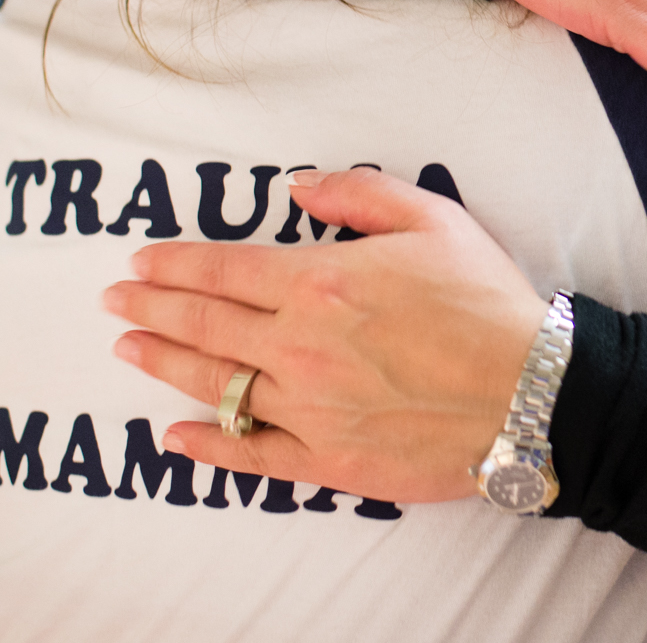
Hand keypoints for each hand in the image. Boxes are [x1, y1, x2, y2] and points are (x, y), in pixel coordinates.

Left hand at [103, 168, 545, 502]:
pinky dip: (207, 445)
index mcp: (321, 282)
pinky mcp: (327, 459)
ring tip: (129, 349)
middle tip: (114, 300)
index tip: (138, 261)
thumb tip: (298, 185)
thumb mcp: (434, 218)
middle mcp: (299, 346)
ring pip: (213, 385)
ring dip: (163, 363)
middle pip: (203, 324)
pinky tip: (176, 436)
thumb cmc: (487, 301)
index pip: (223, 269)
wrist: (532, 392)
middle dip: (150, 307)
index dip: (173, 263)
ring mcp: (307, 408)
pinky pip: (249, 454)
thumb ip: (359, 193)